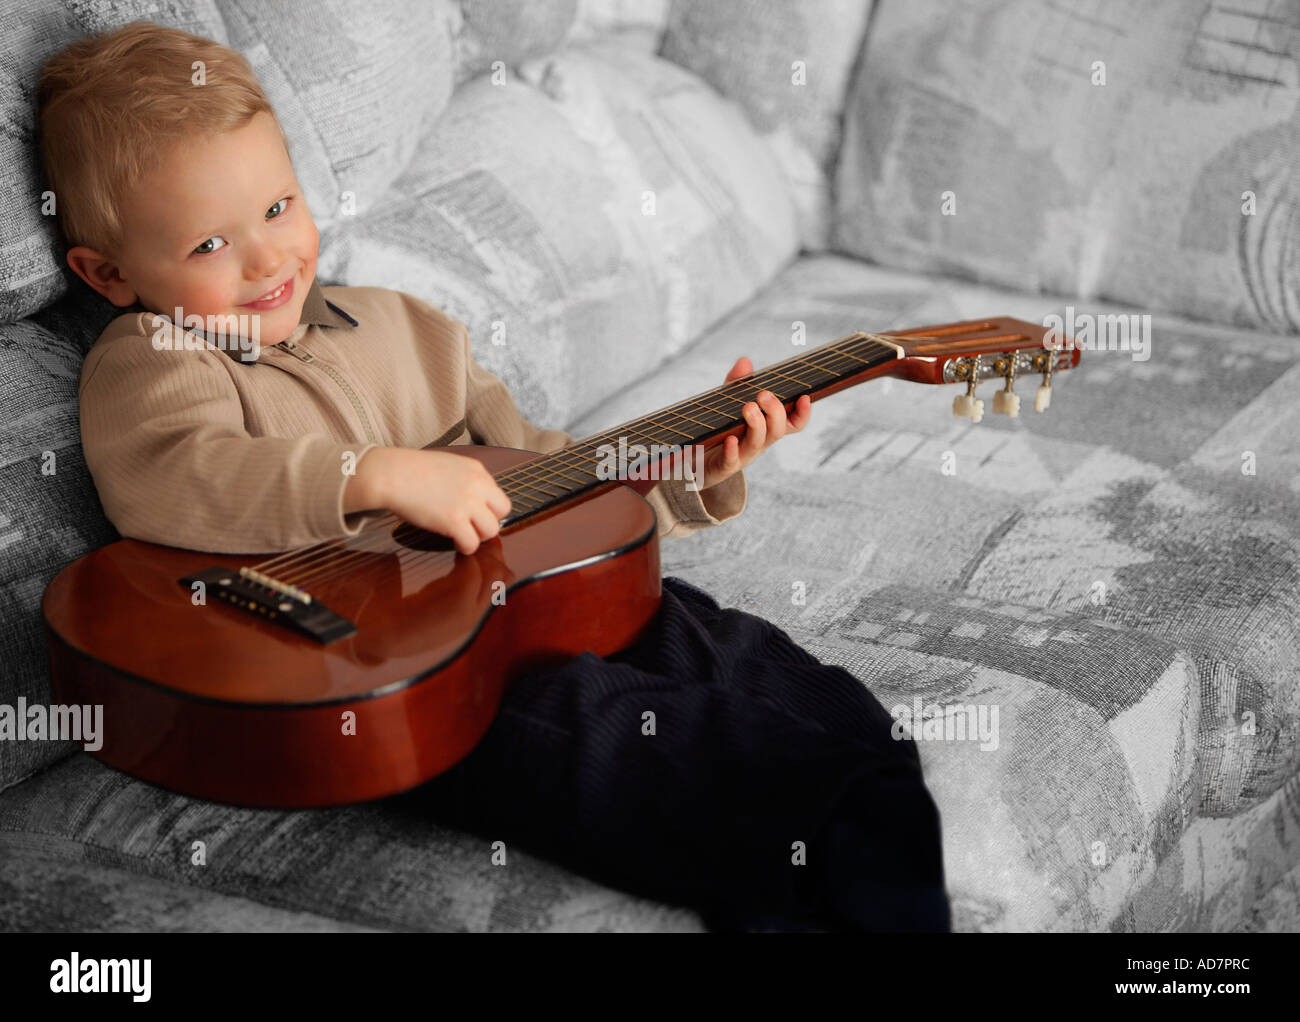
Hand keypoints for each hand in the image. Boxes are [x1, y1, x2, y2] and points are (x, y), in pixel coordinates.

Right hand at [345, 447, 511, 554]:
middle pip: (502, 512)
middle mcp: (477, 485)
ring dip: (478, 536)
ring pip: (491, 531)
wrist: (389, 474)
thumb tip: (472, 500)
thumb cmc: (409, 471)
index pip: (498, 495)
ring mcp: (467, 503)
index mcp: (476, 470)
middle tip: (472, 527)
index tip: (475, 516)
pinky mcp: (454, 521)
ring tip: (462, 536)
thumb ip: (464, 480)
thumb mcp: (447, 466)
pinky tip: (455, 544)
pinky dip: (465, 547)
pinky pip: (472, 544)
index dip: (488, 509)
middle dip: (488, 522)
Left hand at [699, 357, 811, 489]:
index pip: (792, 423)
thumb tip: (745, 362)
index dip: (802, 413)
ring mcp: (741, 455)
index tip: (805, 396)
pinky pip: (730, 460)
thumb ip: (736, 384)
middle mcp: (758, 443)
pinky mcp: (722, 466)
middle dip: (775, 411)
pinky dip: (731, 449)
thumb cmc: (718, 431)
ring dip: (756, 424)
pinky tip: (729, 438)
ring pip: (757, 443)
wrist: (695, 464)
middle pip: (776, 431)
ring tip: (748, 407)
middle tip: (764, 395)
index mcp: (765, 428)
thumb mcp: (728, 405)